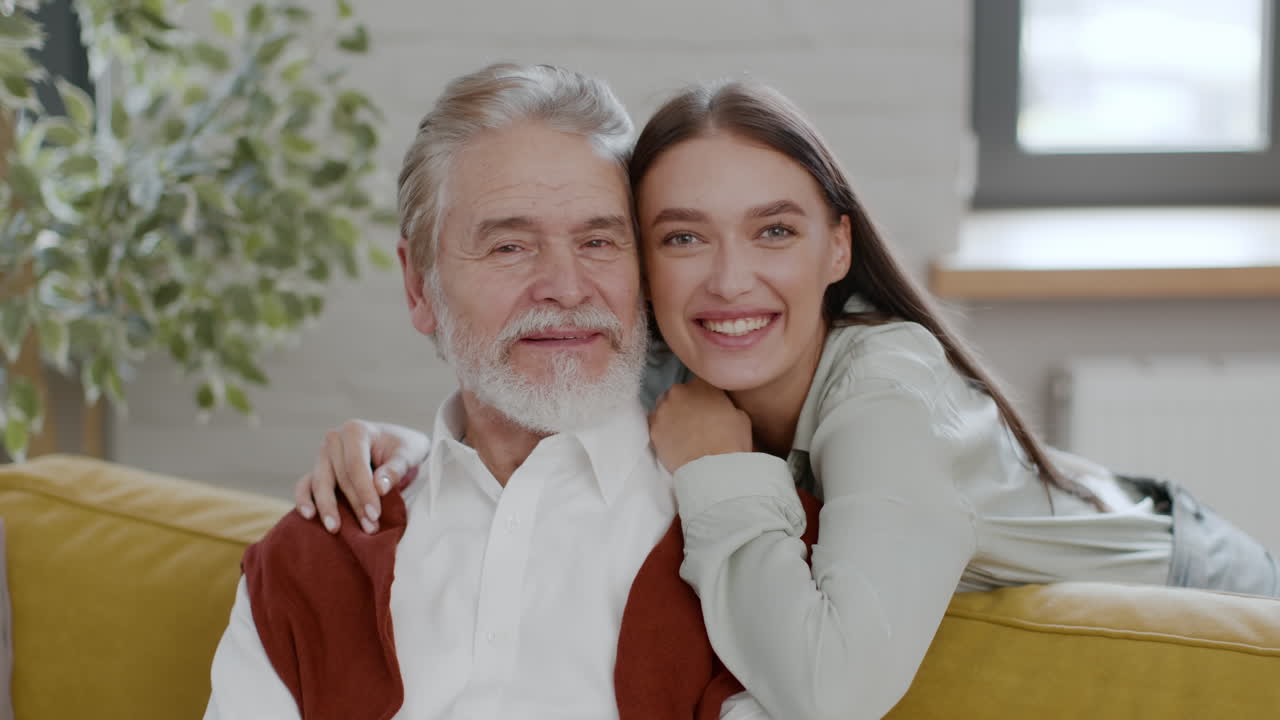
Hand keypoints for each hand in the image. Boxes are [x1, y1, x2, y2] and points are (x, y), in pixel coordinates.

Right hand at [293, 419, 429, 533]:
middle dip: (354, 505)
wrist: (395, 445)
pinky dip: (304, 500)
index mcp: (355, 430)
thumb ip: (396, 468)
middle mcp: (334, 440)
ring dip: (328, 508)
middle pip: (339, 477)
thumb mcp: (409, 453)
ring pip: (320, 484)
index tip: (375, 514)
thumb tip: (379, 487)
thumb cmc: (403, 448)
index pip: (356, 465)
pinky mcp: (317, 470)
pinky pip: (305, 485)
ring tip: (335, 529)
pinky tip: (308, 516)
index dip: (364, 492)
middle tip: (369, 528)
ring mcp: (322, 455)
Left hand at [649, 376, 751, 472]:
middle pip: (679, 393)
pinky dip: (662, 429)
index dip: (704, 394)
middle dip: (685, 403)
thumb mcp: (740, 416)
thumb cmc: (732, 442)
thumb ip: (725, 404)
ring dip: (671, 415)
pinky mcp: (653, 428)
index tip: (707, 405)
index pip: (700, 381)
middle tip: (695, 421)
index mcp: (702, 385)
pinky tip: (672, 440)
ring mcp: (663, 409)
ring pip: (664, 407)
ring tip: (682, 432)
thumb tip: (719, 407)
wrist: (713, 469)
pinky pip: (655, 424)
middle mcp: (679, 391)